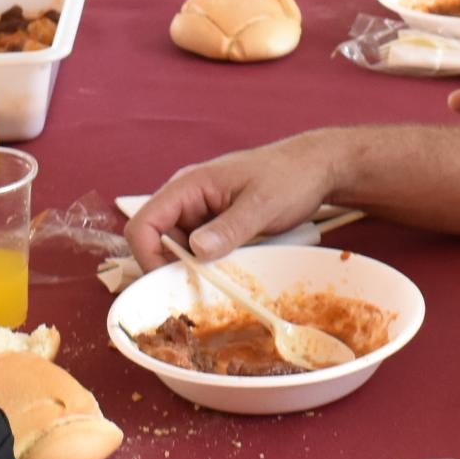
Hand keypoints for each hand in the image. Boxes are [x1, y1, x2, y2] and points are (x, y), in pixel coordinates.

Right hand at [125, 134, 341, 266]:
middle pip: (155, 241)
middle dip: (170, 268)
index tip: (171, 283)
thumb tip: (195, 250)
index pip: (143, 224)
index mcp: (188, 185)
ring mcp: (199, 212)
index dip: (148, 257)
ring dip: (190, 269)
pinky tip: (227, 272)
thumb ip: (229, 228)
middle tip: (199, 290)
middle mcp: (186, 199)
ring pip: (176, 249)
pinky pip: (197, 250)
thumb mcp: (262, 204)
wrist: (316, 168)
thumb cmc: (290, 176)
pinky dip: (206, 265)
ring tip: (219, 282)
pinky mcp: (214, 224)